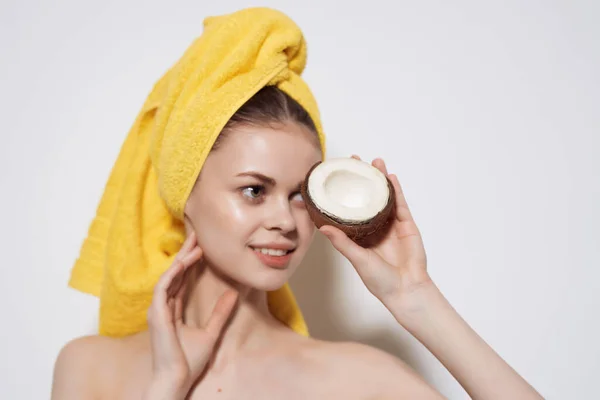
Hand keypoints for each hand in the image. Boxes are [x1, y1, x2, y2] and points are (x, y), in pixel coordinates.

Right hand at [144, 231, 238, 398]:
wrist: (177, 380)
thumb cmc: (189, 361)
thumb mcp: (211, 332)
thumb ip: (220, 313)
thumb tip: (234, 293)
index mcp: (173, 309)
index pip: (182, 279)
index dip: (192, 262)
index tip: (204, 246)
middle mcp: (164, 306)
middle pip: (175, 273)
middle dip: (186, 253)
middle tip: (198, 235)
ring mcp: (158, 309)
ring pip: (169, 276)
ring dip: (182, 259)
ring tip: (196, 243)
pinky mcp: (156, 313)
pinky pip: (163, 287)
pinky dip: (174, 273)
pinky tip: (185, 261)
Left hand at [319, 155, 431, 304]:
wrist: (407, 290)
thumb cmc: (380, 280)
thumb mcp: (357, 259)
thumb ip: (342, 242)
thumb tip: (322, 227)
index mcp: (360, 235)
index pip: (349, 208)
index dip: (343, 192)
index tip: (335, 176)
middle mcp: (374, 227)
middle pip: (366, 197)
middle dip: (361, 178)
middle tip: (354, 160)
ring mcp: (391, 225)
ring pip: (384, 196)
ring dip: (380, 178)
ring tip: (375, 161)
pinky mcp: (407, 225)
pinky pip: (400, 204)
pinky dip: (396, 190)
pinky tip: (390, 177)